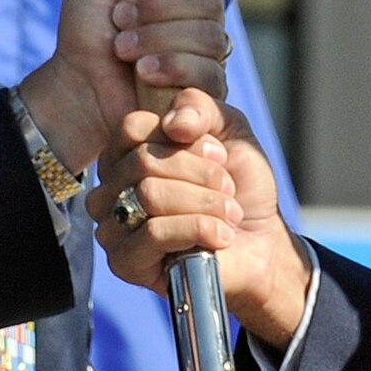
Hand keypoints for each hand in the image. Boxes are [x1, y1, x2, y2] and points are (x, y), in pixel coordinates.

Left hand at [17, 0, 226, 172]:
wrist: (77, 81)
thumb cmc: (87, 24)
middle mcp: (203, 18)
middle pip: (209, 0)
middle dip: (156, 8)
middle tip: (119, 18)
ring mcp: (208, 56)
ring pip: (209, 36)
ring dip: (156, 38)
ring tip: (122, 48)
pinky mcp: (206, 91)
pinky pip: (211, 73)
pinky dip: (172, 67)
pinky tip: (143, 72)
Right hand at [91, 89, 311, 345]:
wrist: (260, 243)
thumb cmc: (240, 186)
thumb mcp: (229, 130)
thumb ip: (201, 108)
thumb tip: (174, 124)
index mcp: (126, 152)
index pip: (132, 127)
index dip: (184, 139)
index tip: (219, 155)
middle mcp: (110, 187)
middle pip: (144, 161)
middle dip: (201, 174)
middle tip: (229, 189)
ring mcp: (111, 225)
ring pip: (149, 196)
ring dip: (205, 203)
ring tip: (230, 214)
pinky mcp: (123, 262)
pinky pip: (154, 233)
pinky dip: (199, 229)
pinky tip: (221, 237)